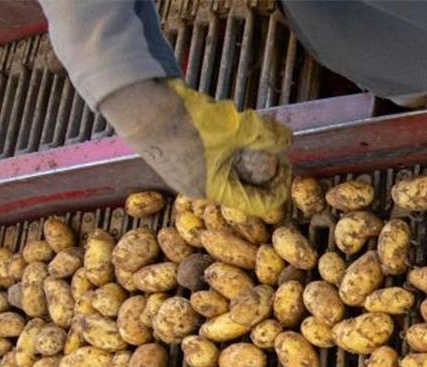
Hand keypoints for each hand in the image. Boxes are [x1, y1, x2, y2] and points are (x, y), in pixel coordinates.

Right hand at [100, 79, 290, 215]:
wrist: (139, 102)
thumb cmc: (185, 121)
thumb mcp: (236, 127)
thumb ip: (267, 135)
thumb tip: (287, 140)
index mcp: (215, 192)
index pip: (259, 203)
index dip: (280, 187)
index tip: (286, 166)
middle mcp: (200, 189)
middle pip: (244, 186)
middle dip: (261, 167)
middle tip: (270, 146)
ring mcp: (186, 174)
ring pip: (226, 169)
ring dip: (242, 152)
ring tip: (245, 129)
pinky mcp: (177, 157)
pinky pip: (210, 157)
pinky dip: (223, 144)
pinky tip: (222, 122)